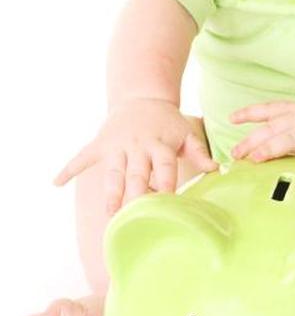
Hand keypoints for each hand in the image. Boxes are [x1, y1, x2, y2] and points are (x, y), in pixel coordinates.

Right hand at [53, 98, 217, 214]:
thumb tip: (216, 169)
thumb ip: (198, 151)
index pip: (164, 168)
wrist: (142, 97)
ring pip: (113, 172)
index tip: (168, 205)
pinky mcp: (101, 144)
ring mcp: (117, 146)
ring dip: (110, 193)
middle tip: (135, 218)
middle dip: (136, 195)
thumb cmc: (168, 122)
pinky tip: (56, 182)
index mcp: (160, 145)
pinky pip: (82, 157)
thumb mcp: (186, 132)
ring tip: (109, 214)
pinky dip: (68, 168)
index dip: (166, 185)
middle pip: (137, 174)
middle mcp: (138, 147)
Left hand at [229, 98, 294, 172]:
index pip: (268, 109)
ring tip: (257, 158)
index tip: (231, 119)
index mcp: (294, 111)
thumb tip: (256, 145)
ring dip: (273, 147)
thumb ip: (284, 127)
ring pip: (292, 137)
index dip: (249, 113)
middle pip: (273, 127)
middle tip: (236, 154)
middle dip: (253, 140)